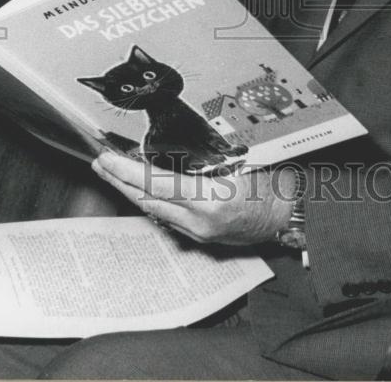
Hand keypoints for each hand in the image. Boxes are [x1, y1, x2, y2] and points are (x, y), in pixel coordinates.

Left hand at [91, 149, 296, 245]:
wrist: (290, 214)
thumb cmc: (273, 183)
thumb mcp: (239, 163)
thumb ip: (203, 163)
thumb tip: (167, 153)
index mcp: (210, 200)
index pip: (156, 184)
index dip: (127, 171)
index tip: (108, 158)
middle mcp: (200, 221)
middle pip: (148, 200)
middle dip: (119, 182)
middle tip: (99, 163)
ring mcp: (200, 233)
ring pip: (154, 210)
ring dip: (131, 191)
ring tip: (112, 173)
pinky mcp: (202, 237)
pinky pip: (168, 218)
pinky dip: (151, 201)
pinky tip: (141, 191)